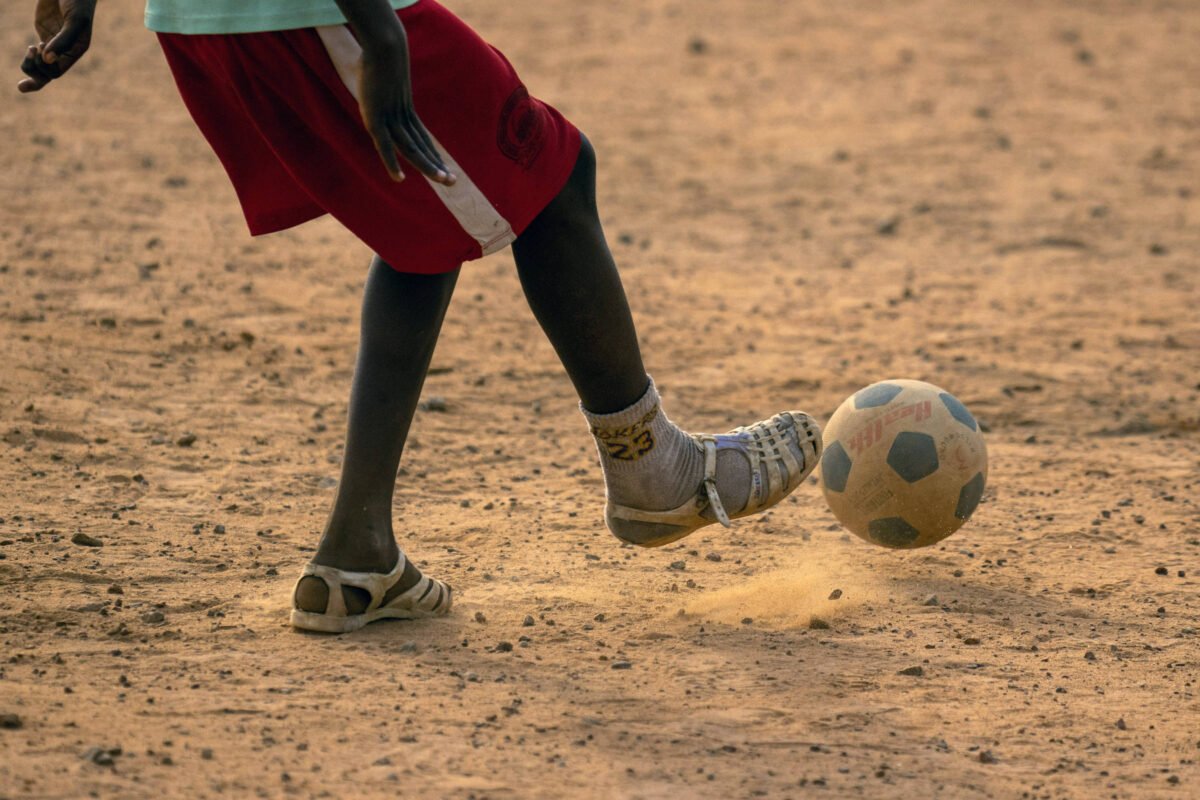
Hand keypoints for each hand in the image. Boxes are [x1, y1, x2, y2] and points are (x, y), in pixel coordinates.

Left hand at [18, 0, 94, 92]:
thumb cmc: (77, 2)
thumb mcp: (74, 20)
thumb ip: (63, 40)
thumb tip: (48, 60)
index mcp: (76, 51)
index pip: (57, 71)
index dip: (45, 64)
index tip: (41, 44)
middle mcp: (65, 52)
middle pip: (48, 75)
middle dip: (36, 69)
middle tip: (32, 48)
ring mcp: (54, 44)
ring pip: (40, 69)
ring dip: (30, 66)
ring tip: (30, 49)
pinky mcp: (45, 36)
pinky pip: (37, 57)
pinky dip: (29, 60)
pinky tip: (30, 50)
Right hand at [358, 34, 454, 184]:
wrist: (384, 44)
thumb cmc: (380, 55)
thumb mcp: (384, 75)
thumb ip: (384, 82)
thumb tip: (379, 69)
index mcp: (403, 110)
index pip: (422, 138)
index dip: (432, 155)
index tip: (443, 169)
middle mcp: (400, 117)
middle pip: (421, 146)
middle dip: (436, 165)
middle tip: (453, 182)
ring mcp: (389, 119)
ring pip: (411, 149)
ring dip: (427, 166)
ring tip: (443, 181)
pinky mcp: (375, 119)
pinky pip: (385, 146)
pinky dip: (391, 162)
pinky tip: (399, 179)